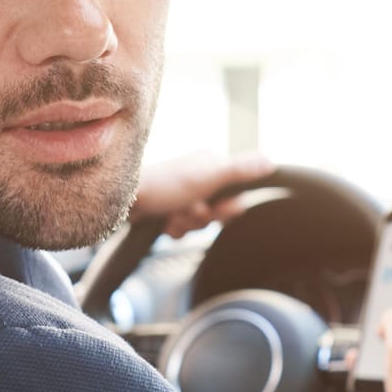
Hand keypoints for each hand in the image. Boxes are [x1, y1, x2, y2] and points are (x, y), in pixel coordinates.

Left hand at [131, 150, 274, 238]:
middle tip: (188, 209)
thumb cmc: (163, 186)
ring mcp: (181, 193)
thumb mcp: (206, 178)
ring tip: (171, 215)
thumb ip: (239, 171)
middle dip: (203, 217)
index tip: (216, 207)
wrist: (120, 202)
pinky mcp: (166, 208)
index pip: (236, 193)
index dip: (227, 208)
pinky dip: (174, 229)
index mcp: (210, 164)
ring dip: (186, 224)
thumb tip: (271, 162)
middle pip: (218, 210)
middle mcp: (197, 177)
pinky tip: (163, 222)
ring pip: (200, 222)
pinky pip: (183, 228)